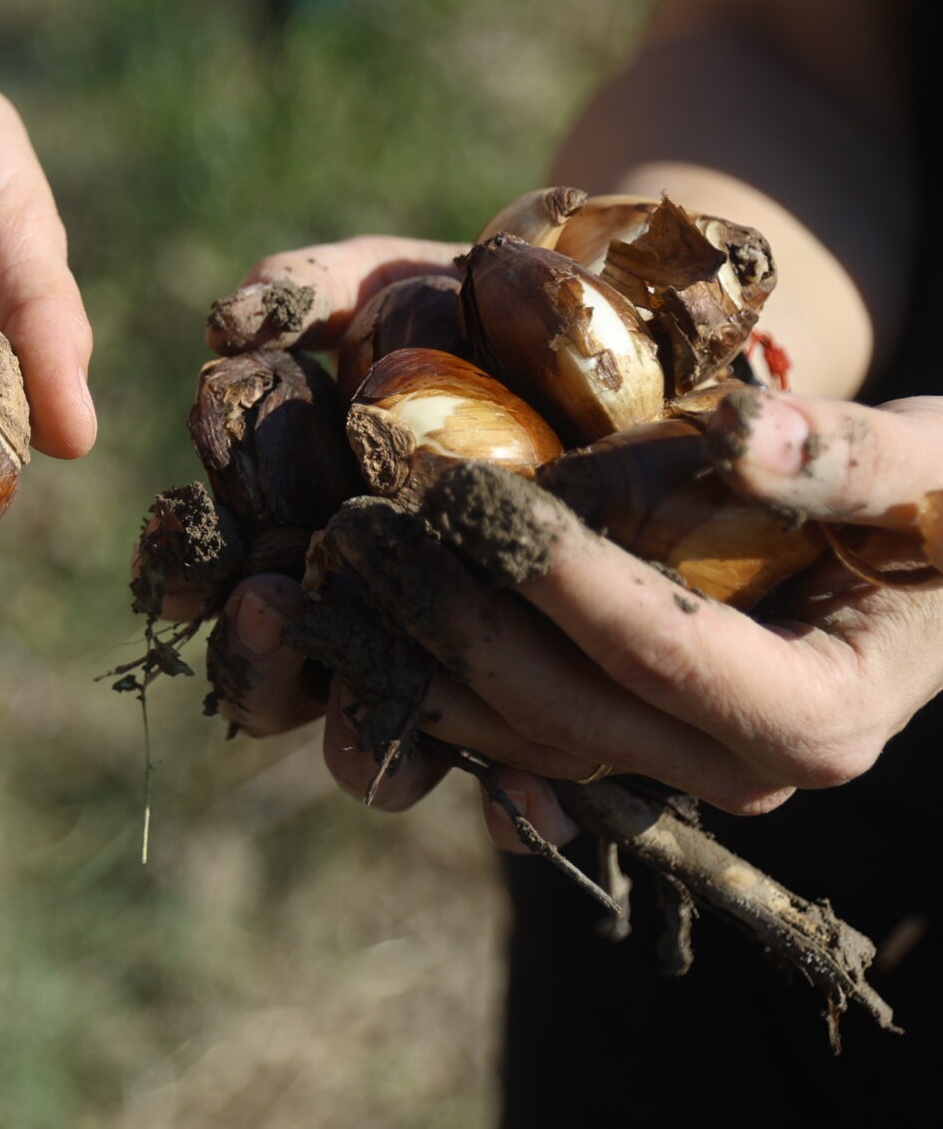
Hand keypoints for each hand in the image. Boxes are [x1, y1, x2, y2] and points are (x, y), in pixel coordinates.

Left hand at [204, 238, 942, 851]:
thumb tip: (738, 432)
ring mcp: (659, 764)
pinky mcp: (603, 731)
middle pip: (560, 705)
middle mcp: (729, 767)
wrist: (926, 546)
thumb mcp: (935, 468)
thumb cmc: (942, 500)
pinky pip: (489, 715)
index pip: (661, 651)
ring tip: (319, 556)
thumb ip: (849, 456)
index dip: (559, 575)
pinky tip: (333, 598)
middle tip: (357, 521)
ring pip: (505, 727)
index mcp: (815, 717)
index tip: (468, 491)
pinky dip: (408, 661)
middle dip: (451, 613)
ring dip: (403, 649)